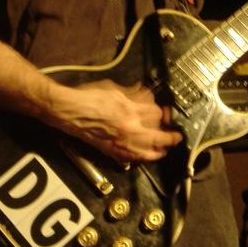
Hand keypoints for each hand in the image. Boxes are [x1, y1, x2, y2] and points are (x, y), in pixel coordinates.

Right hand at [54, 79, 181, 162]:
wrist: (70, 111)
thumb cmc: (89, 97)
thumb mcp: (114, 88)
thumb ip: (132, 93)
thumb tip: (144, 93)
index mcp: (130, 109)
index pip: (156, 114)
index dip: (162, 113)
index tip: (164, 112)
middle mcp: (129, 128)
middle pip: (158, 136)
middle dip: (171, 136)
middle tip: (177, 136)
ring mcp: (121, 142)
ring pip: (148, 151)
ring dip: (160, 150)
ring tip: (166, 148)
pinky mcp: (112, 151)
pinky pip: (133, 158)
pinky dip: (143, 158)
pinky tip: (148, 156)